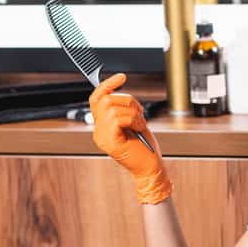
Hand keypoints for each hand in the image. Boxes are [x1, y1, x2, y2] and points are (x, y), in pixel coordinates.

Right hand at [89, 73, 170, 203]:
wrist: (151, 168)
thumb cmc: (145, 148)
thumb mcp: (134, 123)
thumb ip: (124, 109)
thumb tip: (120, 92)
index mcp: (102, 126)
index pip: (96, 99)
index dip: (107, 85)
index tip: (122, 77)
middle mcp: (98, 132)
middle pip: (105, 100)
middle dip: (127, 100)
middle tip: (139, 113)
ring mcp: (102, 137)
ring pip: (112, 107)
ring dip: (133, 112)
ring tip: (140, 123)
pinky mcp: (110, 142)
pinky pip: (117, 118)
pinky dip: (133, 119)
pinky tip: (139, 128)